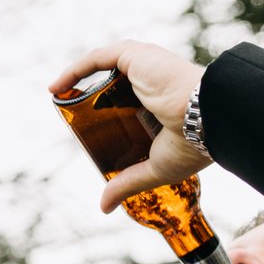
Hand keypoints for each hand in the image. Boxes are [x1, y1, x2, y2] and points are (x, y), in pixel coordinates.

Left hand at [52, 40, 210, 210]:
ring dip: (79, 79)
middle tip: (73, 121)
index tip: (92, 132)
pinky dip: (75, 70)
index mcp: (165, 104)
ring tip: (58, 96)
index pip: (133, 103)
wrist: (206, 119)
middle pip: (116, 86)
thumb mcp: (155, 168)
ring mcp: (147, 66)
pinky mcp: (137, 56)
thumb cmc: (192, 144)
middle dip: (93, 100)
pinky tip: (56, 87)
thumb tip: (104, 208)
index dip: (110, 114)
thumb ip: (128, 183)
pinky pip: (99, 58)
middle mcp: (156, 81)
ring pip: (106, 69)